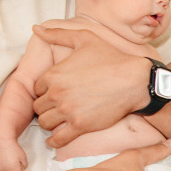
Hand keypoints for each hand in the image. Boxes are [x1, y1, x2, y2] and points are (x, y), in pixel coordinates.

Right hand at [0, 141, 26, 170]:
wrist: (2, 142)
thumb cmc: (13, 148)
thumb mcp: (24, 157)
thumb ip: (24, 167)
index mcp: (14, 169)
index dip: (21, 170)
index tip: (19, 165)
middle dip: (14, 170)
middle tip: (12, 160)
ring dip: (7, 170)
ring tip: (7, 160)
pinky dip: (0, 169)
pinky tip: (2, 162)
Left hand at [30, 21, 151, 148]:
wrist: (134, 80)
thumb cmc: (111, 58)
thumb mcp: (84, 38)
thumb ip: (57, 34)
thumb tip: (36, 29)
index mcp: (53, 74)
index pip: (36, 89)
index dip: (44, 91)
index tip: (53, 94)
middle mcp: (57, 93)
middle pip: (38, 107)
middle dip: (46, 107)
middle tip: (56, 108)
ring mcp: (68, 111)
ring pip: (45, 122)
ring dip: (50, 122)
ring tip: (58, 121)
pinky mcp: (80, 126)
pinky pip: (58, 139)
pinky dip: (54, 141)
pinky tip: (54, 140)